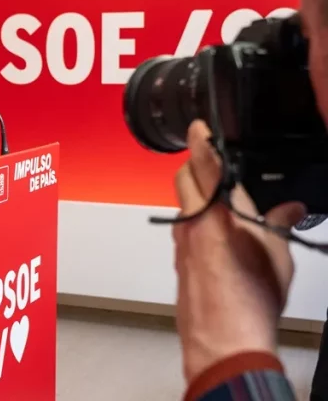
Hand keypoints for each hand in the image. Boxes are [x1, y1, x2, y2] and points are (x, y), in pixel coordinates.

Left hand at [172, 120, 305, 382]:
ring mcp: (181, 241)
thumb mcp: (278, 259)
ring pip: (181, 203)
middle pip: (183, 179)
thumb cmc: (253, 301)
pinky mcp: (178, 260)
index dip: (200, 141)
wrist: (224, 342)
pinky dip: (195, 219)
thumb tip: (291, 209)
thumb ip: (280, 226)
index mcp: (221, 213)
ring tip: (220, 198)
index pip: (205, 165)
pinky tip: (214, 231)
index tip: (197, 126)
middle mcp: (194, 221)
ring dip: (195, 194)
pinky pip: (183, 228)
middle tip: (211, 161)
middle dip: (194, 165)